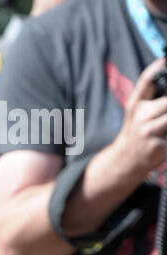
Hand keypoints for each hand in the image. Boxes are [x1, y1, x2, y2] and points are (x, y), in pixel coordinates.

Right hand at [113, 56, 166, 182]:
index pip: (146, 82)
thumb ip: (150, 93)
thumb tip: (164, 70)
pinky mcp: (157, 146)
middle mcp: (140, 118)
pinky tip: (164, 136)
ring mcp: (149, 133)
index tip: (163, 61)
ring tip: (164, 122)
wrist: (124, 161)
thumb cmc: (135, 132)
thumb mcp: (136, 111)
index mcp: (135, 105)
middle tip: (165, 108)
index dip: (156, 69)